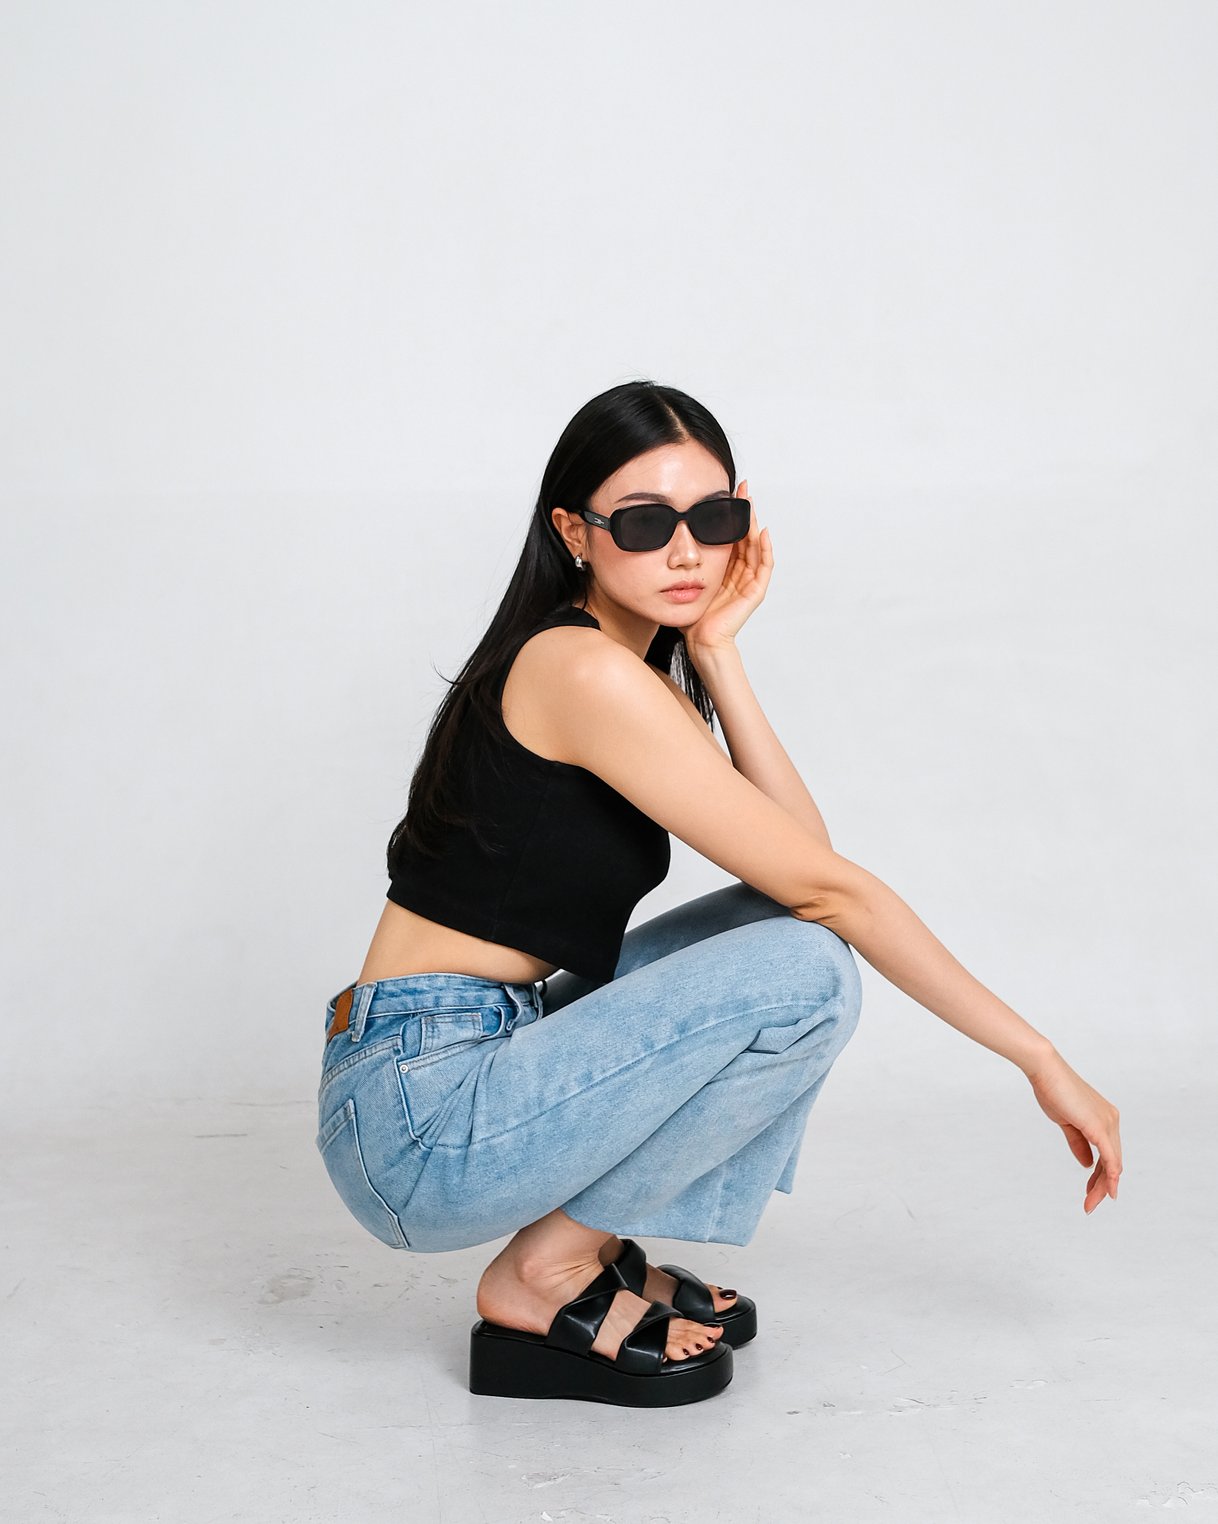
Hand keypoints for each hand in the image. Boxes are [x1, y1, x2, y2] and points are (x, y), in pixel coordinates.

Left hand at [684, 479, 772, 655]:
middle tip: (743, 488)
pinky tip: (762, 532)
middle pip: (746, 536)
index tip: (727, 493)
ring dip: (755, 524)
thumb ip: (684, 563)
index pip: (731, 535)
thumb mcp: (685, 580)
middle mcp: (740, 572)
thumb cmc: (692, 615)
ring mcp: (749, 582)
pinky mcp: (754, 592)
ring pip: (756, 546)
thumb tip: (666, 538)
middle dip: (745, 512)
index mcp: (725, 568)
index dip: (731, 515)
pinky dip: (765, 549)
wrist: (700, 640)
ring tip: (751, 504)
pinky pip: (764, 567)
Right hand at [1025, 1050, 1122, 1213]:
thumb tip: (1088, 1164)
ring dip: (1104, 1186)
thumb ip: (1079, 1143)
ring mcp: (1108, 1122)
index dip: (1102, 1176)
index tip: (1090, 1192)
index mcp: (1105, 1118)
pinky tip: (1108, 1190)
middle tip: (1089, 1204)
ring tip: (1091, 1203)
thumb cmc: (1052, 1089)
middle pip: (1114, 1162)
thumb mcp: (1067, 1122)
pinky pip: (1111, 1158)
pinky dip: (1111, 1176)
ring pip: (1114, 1163)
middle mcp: (1111, 1120)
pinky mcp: (1099, 1126)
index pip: (1109, 1154)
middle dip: (1103, 1186)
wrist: (1045, 1070)